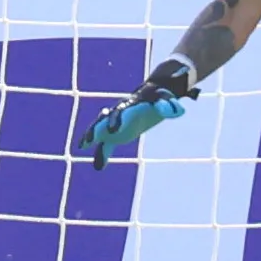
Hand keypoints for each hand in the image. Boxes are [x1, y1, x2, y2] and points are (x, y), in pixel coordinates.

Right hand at [76, 60, 198, 168]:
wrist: (153, 93)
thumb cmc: (161, 96)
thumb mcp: (166, 100)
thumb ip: (169, 106)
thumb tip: (178, 111)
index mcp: (131, 105)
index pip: (120, 112)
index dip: (115, 120)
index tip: (111, 130)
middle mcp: (119, 112)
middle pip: (104, 120)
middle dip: (95, 129)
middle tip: (87, 141)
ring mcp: (116, 121)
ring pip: (100, 129)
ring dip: (92, 137)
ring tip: (82, 147)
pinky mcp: (117, 132)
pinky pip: (106, 143)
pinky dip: (101, 153)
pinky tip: (99, 167)